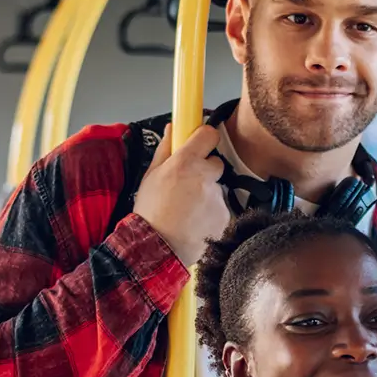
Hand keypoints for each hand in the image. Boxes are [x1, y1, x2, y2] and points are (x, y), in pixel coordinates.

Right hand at [132, 124, 230, 269]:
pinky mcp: (225, 215)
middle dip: (205, 171)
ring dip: (206, 195)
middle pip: (216, 163)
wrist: (160, 248)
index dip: (205, 138)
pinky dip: (211, 213)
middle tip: (188, 186)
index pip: (209, 134)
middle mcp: (205, 176)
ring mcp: (218, 197)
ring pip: (217, 188)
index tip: (201, 143)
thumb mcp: (150, 176)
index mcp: (185, 162)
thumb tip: (172, 128)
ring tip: (187, 210)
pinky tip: (195, 222)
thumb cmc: (151, 213)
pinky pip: (221, 208)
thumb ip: (165, 149)